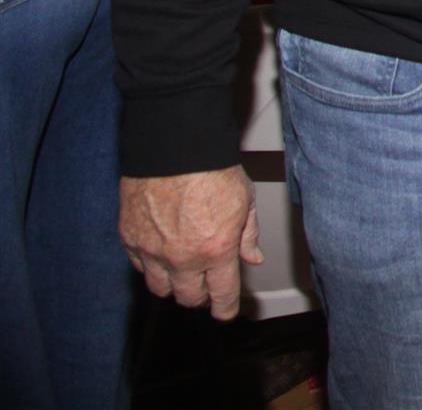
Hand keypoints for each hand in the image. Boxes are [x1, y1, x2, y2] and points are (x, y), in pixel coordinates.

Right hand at [120, 167, 261, 319]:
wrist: (175, 148)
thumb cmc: (212, 169)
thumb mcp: (245, 201)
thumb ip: (248, 235)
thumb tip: (252, 258)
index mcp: (216, 250)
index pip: (221, 295)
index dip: (224, 309)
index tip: (225, 313)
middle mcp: (182, 258)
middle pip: (187, 298)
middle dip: (199, 297)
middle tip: (205, 287)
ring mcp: (152, 251)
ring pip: (159, 288)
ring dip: (173, 285)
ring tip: (182, 272)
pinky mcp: (130, 239)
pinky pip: (138, 267)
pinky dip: (150, 266)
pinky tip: (160, 254)